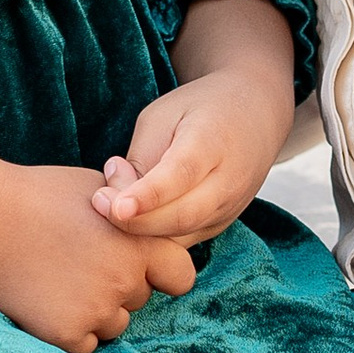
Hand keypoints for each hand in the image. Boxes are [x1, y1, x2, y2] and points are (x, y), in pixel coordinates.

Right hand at [0, 136, 197, 352]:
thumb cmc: (37, 195)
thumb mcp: (96, 186)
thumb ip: (132, 208)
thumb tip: (152, 206)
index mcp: (141, 242)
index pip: (181, 277)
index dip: (161, 273)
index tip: (138, 267)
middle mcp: (126, 280)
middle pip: (140, 300)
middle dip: (119, 287)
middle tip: (79, 263)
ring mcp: (97, 310)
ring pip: (113, 325)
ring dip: (95, 311)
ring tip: (59, 278)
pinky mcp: (66, 333)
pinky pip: (85, 344)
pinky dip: (70, 329)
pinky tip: (46, 299)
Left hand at [94, 0, 297, 245]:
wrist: (255, 114)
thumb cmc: (199, 110)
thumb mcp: (163, 116)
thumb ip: (142, 157)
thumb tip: (116, 202)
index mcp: (213, 140)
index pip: (181, 174)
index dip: (147, 195)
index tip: (115, 207)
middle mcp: (229, 179)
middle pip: (182, 215)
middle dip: (135, 221)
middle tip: (98, 202)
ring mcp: (230, 206)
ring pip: (182, 236)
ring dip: (141, 230)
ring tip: (111, 203)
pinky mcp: (222, 223)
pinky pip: (183, 242)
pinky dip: (153, 238)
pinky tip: (132, 216)